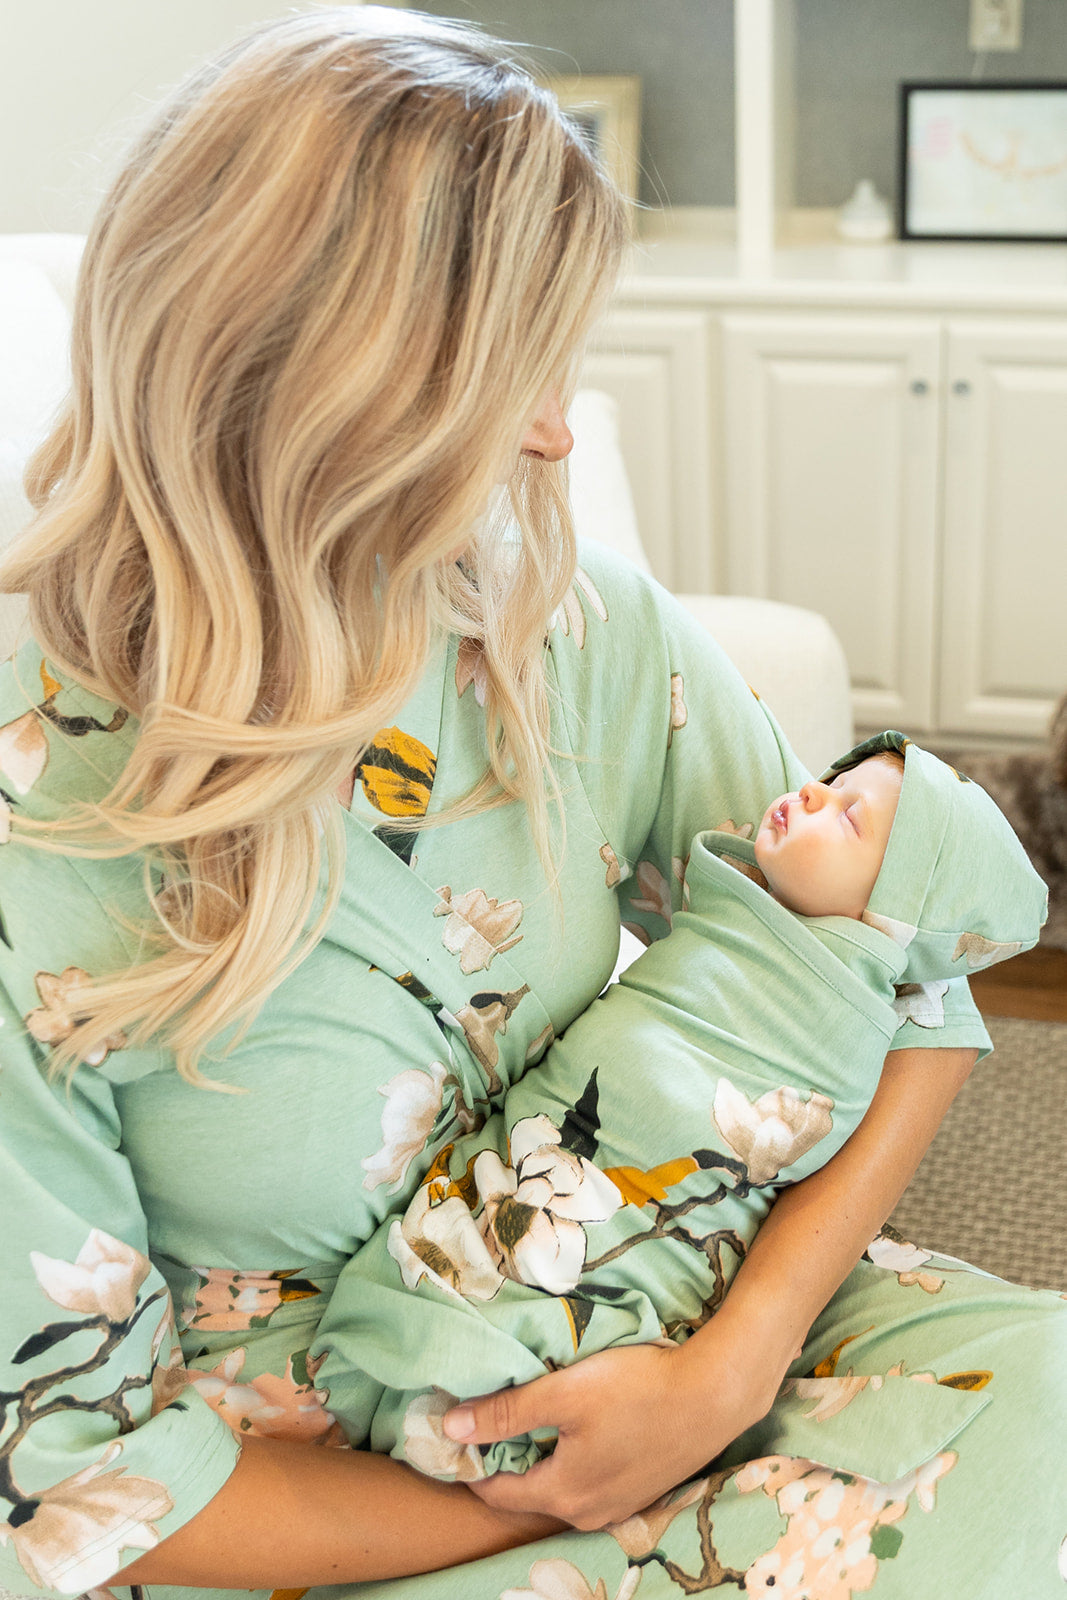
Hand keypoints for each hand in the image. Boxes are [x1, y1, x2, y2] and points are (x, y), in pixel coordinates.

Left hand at [442, 1331, 774, 1530]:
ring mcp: (619, 1505)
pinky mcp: (641, 1488)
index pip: (495, 1492)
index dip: (469, 1464)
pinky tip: (574, 1433)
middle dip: (502, 1463)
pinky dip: (571, 1463)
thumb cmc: (638, 1390)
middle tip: (483, 1424)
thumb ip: (506, 1413)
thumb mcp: (563, 1394)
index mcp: (563, 1494)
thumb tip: (449, 1427)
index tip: (451, 1436)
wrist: (714, 1395)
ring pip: (560, 1489)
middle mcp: (587, 1512)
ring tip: (524, 1424)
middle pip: (527, 1493)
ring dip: (539, 1462)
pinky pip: (589, 1483)